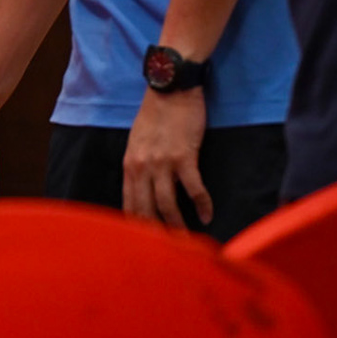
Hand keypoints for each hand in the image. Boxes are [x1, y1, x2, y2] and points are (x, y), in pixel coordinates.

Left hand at [123, 87, 209, 228]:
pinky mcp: (184, 157)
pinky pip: (194, 188)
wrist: (170, 89)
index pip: (129, 202)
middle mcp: (141, 166)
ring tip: (187, 239)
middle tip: (168, 249)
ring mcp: (162, 163)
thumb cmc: (155, 114)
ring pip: (167, 204)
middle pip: (146, 208)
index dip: (137, 224)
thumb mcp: (137, 141)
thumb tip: (143, 188)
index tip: (146, 242)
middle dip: (156, 232)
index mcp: (129, 164)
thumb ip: (138, 165)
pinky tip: (207, 215)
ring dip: (177, 224)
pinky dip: (202, 204)